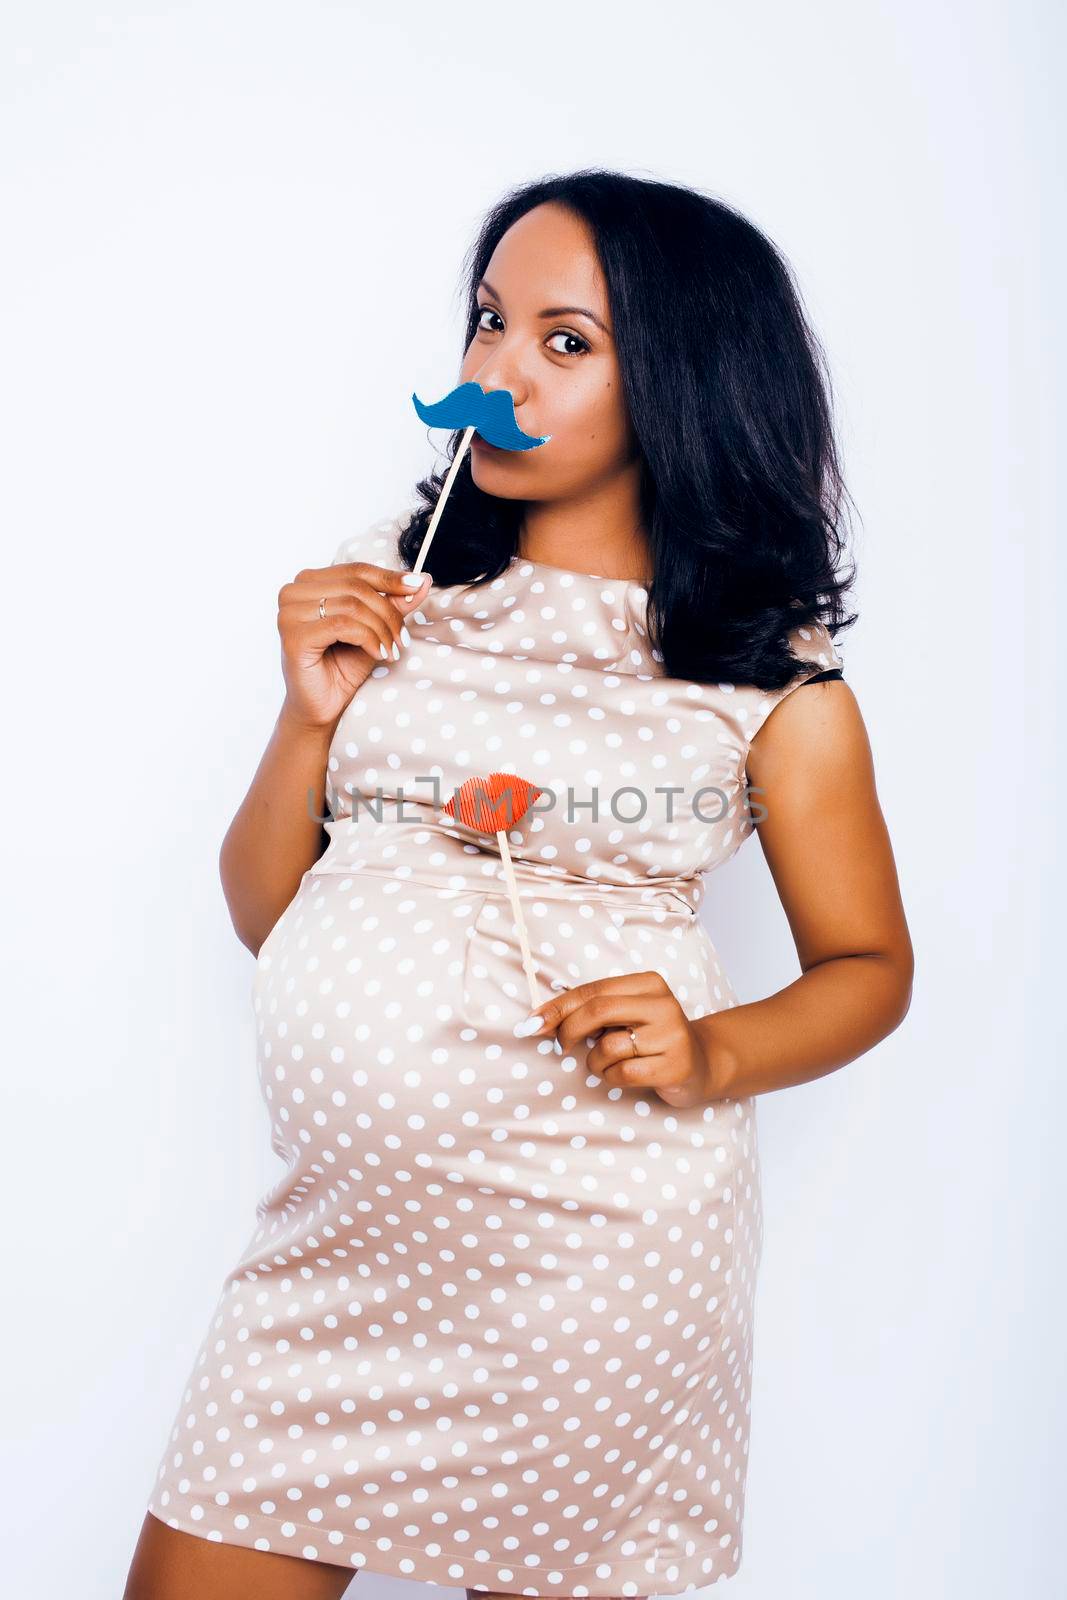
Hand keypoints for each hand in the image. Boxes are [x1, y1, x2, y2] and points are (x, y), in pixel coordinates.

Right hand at [277, 559, 431, 729]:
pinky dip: (368, 639)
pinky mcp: (293, 637)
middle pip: (356, 586)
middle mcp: (292, 592)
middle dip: (388, 612)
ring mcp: (289, 614)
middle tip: (402, 638)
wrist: (323, 705)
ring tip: (391, 650)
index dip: (390, 578)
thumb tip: (423, 579)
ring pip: (352, 605)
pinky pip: (343, 625)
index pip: (356, 570)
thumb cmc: (343, 665)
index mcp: (309, 582)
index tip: (417, 587)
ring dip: (381, 629)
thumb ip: (394, 603)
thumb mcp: (374, 628)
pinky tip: (377, 654)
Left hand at [518, 971, 724, 1107]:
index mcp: (649, 983)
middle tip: (561, 1046)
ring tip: (608, 1063)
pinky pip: (623, 1073)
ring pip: (608, 1047)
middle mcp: (663, 1004)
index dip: (557, 1007)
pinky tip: (624, 1074)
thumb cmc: (651, 1037)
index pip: (592, 991)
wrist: (702, 1063)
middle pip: (598, 1011)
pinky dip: (611, 1077)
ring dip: (594, 1062)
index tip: (531, 1024)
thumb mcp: (627, 1014)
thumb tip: (538, 1020)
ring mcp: (672, 1036)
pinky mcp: (676, 1066)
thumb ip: (592, 1011)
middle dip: (569, 1030)